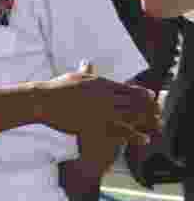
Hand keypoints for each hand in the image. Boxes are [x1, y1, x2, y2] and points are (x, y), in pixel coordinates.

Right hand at [36, 62, 159, 144]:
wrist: (44, 101)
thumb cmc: (57, 88)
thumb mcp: (74, 76)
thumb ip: (86, 70)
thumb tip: (88, 62)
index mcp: (101, 83)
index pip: (127, 88)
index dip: (141, 93)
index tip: (150, 97)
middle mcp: (105, 96)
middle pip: (133, 101)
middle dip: (147, 107)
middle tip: (157, 112)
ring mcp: (102, 110)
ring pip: (131, 114)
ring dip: (145, 119)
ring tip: (156, 124)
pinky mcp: (97, 123)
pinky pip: (120, 130)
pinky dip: (135, 134)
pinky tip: (144, 138)